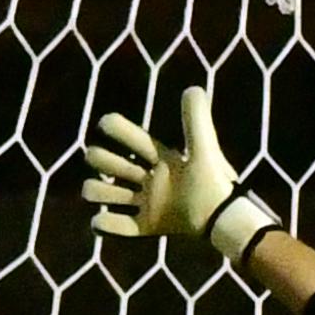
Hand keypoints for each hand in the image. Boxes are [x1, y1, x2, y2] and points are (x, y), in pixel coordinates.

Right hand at [78, 82, 272, 264]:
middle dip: (101, 159)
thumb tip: (193, 88)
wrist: (221, 219)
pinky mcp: (148, 226)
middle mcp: (152, 179)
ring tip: (93, 191)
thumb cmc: (213, 183)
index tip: (105, 122)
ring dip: (95, 191)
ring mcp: (149, 203)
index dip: (118, 128)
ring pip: (109, 194)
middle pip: (114, 163)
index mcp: (163, 158)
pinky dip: (104, 225)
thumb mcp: (203, 148)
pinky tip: (99, 220)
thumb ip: (196, 120)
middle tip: (105, 165)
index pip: (134, 138)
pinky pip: (119, 226)